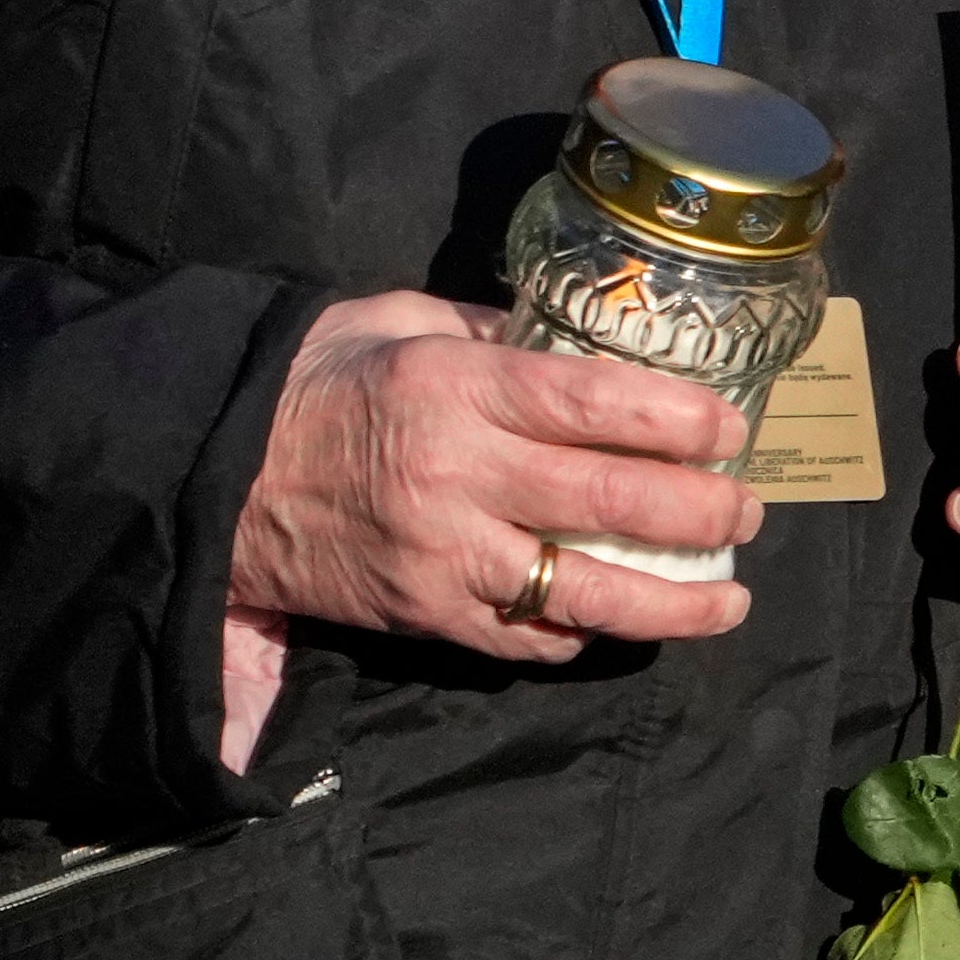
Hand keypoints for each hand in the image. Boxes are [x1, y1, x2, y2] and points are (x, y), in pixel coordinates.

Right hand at [229, 292, 754, 675]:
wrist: (213, 472)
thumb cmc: (316, 383)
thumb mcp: (399, 322)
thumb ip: (495, 332)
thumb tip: (582, 342)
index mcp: (455, 387)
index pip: (596, 404)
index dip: (680, 420)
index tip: (731, 429)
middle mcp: (458, 475)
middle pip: (612, 503)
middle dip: (701, 513)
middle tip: (746, 513)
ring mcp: (443, 556)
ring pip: (584, 593)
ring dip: (673, 604)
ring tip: (728, 599)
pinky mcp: (425, 616)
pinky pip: (525, 637)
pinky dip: (582, 633)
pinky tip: (620, 622)